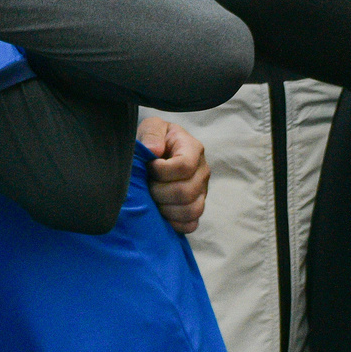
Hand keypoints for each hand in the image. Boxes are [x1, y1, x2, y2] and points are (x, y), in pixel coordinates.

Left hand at [139, 118, 208, 235]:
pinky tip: (162, 213)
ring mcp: (202, 192)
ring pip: (191, 210)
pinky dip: (174, 223)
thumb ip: (152, 133)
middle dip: (159, 192)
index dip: (162, 171)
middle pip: (186, 192)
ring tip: (154, 199)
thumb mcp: (151, 127)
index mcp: (193, 149)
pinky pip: (191, 224)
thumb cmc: (154, 139)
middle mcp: (202, 171)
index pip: (184, 166)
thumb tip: (155, 150)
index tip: (149, 167)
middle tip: (148, 186)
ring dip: (166, 209)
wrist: (155, 154)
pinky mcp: (196, 207)